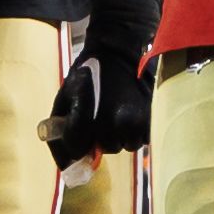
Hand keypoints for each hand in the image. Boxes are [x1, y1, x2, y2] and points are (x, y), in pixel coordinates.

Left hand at [44, 44, 150, 159]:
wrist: (120, 50)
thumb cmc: (89, 73)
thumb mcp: (65, 95)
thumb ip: (61, 127)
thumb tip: (65, 163)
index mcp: (91, 119)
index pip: (78, 149)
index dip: (76, 141)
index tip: (81, 129)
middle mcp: (116, 125)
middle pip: (106, 148)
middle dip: (101, 136)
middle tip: (103, 112)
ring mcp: (137, 124)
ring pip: (126, 145)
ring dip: (121, 134)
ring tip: (118, 110)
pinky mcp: (152, 121)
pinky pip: (142, 139)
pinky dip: (137, 130)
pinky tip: (132, 112)